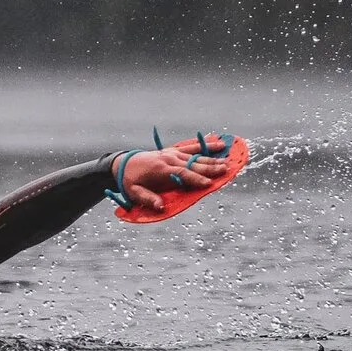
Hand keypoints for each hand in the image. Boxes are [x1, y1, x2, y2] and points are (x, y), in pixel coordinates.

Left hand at [118, 138, 232, 211]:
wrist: (123, 164)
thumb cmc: (130, 181)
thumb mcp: (134, 193)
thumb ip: (148, 199)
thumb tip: (161, 207)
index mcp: (161, 170)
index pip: (182, 174)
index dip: (196, 179)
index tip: (209, 183)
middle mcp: (169, 159)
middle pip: (193, 163)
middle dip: (210, 167)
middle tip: (226, 169)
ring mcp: (173, 153)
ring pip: (196, 155)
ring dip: (212, 157)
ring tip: (228, 158)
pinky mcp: (174, 151)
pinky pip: (192, 146)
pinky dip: (206, 145)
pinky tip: (219, 143)